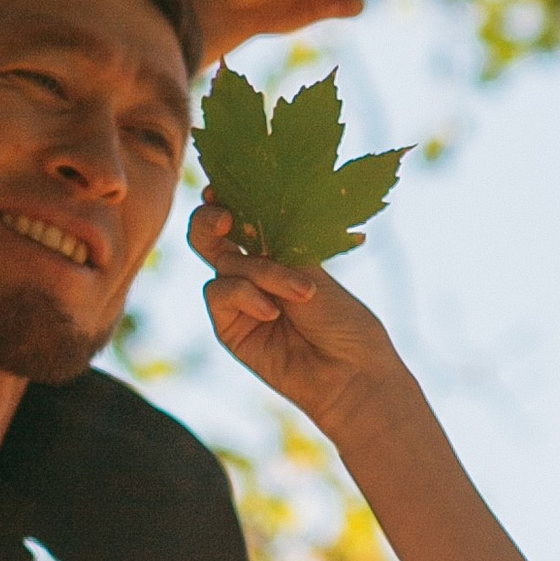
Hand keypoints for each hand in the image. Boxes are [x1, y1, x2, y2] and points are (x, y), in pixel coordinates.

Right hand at [191, 198, 410, 450]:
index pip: (243, 220)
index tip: (221, 188)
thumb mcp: (310, 271)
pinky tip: (272, 312)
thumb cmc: (343, 321)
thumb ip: (273, 246)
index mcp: (278, 253)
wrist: (349, 372)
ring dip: (260, 273)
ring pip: (222, 264)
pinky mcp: (229, 328)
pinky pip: (220, 294)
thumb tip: (238, 214)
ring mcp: (238, 302)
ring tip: (299, 293)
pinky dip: (245, 295)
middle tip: (224, 217)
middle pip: (210, 238)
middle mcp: (252, 274)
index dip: (227, 200)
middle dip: (210, 221)